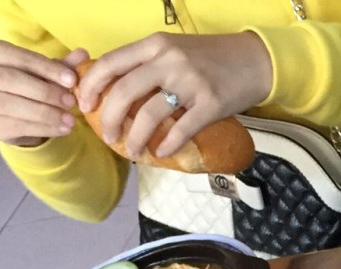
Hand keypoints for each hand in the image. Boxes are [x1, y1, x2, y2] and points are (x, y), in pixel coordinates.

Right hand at [0, 40, 87, 147]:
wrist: (15, 115)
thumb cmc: (29, 84)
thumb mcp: (46, 72)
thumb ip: (62, 65)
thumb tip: (83, 54)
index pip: (19, 57)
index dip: (46, 68)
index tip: (72, 80)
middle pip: (10, 80)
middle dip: (44, 92)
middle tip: (71, 102)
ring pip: (12, 105)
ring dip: (45, 113)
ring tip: (70, 119)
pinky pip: (18, 126)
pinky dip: (44, 128)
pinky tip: (62, 129)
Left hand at [76, 33, 272, 160]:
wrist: (255, 61)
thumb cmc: (212, 57)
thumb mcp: (175, 48)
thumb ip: (148, 62)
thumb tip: (116, 87)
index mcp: (156, 45)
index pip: (111, 63)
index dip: (92, 86)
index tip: (86, 105)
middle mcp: (169, 61)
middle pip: (124, 92)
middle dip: (109, 119)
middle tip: (108, 136)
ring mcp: (190, 83)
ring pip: (149, 115)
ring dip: (135, 138)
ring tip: (133, 151)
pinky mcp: (210, 105)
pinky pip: (181, 129)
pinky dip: (167, 145)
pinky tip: (161, 152)